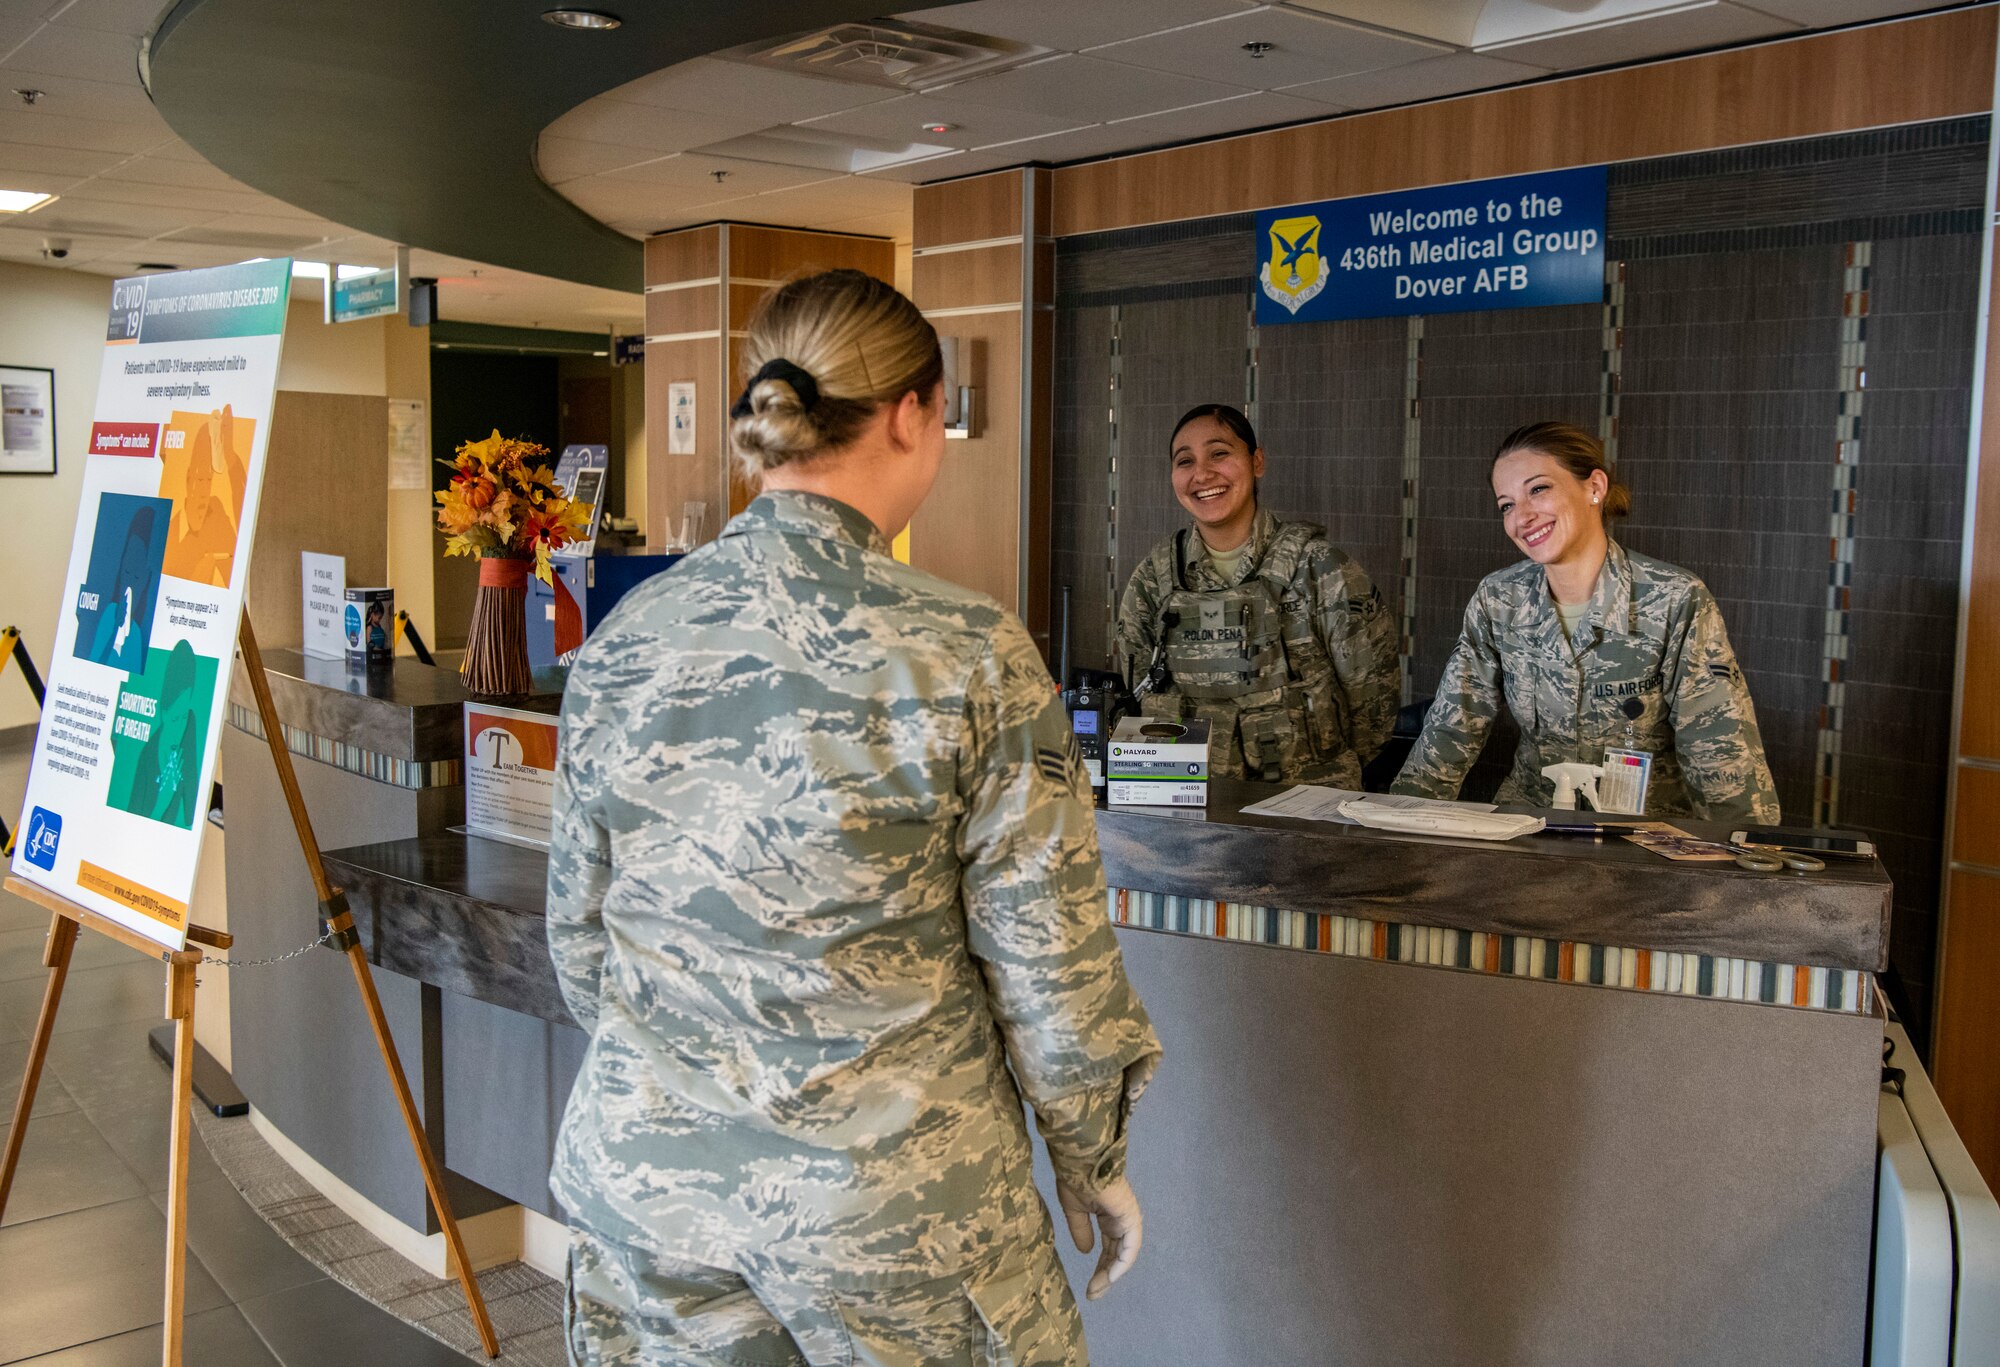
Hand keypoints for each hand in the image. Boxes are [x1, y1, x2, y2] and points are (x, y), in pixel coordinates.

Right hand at [1056, 1177, 1142, 1299]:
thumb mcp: (1074, 1210)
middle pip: (1116, 1255)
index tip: (1089, 1288)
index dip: (1100, 1268)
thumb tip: (1087, 1252)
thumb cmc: (1075, 1179)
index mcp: (1109, 1215)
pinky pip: (1129, 1249)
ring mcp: (1128, 1219)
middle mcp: (1121, 1219)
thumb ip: (1081, 1231)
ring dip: (1110, 1275)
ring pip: (1123, 1255)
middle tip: (1092, 1294)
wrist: (1080, 1161)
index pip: (1109, 1248)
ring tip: (1095, 1290)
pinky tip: (1108, 1278)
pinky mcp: (1131, 1219)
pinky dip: (1120, 1265)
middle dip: (1104, 1276)